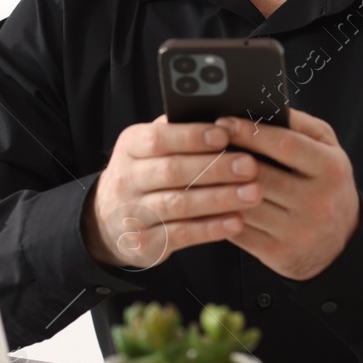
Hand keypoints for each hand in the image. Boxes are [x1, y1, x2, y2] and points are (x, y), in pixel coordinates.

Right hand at [82, 114, 261, 268]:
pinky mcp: (145, 243)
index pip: (158, 139)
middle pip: (172, 171)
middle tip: (250, 166)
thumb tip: (224, 119)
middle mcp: (126, 179)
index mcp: (130, 147)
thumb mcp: (150, 148)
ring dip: (220, 199)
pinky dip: (211, 228)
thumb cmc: (145, 174)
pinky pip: (181, 235)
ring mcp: (132, 213)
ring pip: (179, 204)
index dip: (192, 137)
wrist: (110, 220)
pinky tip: (236, 222)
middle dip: (215, 168)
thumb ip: (179, 132)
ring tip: (253, 194)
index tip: (225, 135)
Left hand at [214, 108, 359, 280]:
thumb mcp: (326, 149)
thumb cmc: (326, 184)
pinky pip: (238, 230)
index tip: (223, 122)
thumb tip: (260, 106)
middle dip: (225, 157)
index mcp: (331, 169)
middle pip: (259, 175)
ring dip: (215, 185)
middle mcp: (318, 202)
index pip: (285, 145)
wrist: (341, 243)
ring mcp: (298, 231)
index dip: (250, 132)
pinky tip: (204, 197)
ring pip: (243, 204)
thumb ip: (299, 125)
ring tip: (196, 168)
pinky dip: (217, 213)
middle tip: (200, 143)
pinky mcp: (278, 253)